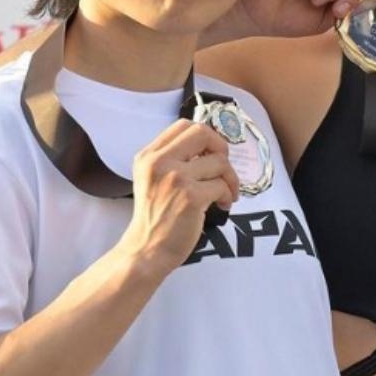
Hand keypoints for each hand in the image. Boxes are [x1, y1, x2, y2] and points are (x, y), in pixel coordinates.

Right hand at [117, 120, 240, 274]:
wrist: (146, 250)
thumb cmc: (155, 216)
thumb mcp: (153, 179)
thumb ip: (174, 159)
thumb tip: (212, 146)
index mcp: (148, 156)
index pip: (184, 125)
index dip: (205, 137)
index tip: (210, 154)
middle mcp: (159, 162)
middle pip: (203, 133)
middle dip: (221, 148)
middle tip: (222, 168)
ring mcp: (175, 179)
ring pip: (219, 162)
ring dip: (229, 178)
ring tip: (224, 193)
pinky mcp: (191, 197)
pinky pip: (222, 185)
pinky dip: (228, 195)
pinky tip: (222, 205)